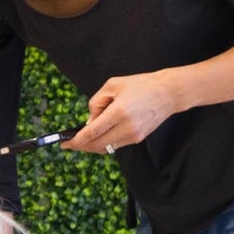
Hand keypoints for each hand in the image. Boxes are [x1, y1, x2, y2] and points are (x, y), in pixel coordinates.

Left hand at [66, 72, 180, 154]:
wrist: (168, 93)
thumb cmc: (139, 85)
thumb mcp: (112, 86)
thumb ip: (95, 103)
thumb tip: (88, 123)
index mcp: (119, 112)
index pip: (91, 133)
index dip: (75, 141)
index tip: (64, 143)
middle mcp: (127, 127)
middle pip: (97, 145)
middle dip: (80, 146)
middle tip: (69, 143)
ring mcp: (134, 135)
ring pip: (106, 148)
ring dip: (91, 146)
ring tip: (80, 140)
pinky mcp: (138, 138)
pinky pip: (115, 145)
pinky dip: (103, 143)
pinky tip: (97, 137)